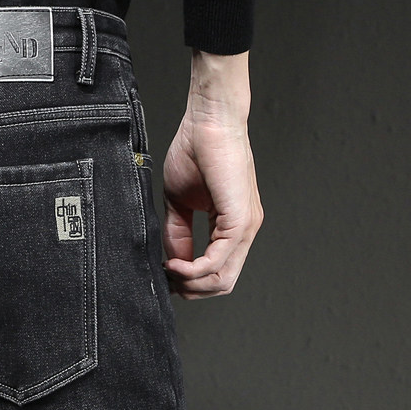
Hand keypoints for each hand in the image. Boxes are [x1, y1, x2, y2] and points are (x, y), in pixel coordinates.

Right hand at [162, 51, 262, 298]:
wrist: (208, 119)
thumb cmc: (196, 149)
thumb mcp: (179, 202)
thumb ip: (176, 233)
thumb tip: (172, 261)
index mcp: (232, 226)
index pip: (218, 272)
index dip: (189, 282)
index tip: (165, 274)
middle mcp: (244, 230)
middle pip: (222, 284)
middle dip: (191, 290)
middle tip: (166, 279)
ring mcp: (245, 227)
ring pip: (222, 279)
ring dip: (190, 283)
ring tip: (169, 270)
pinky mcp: (240, 221)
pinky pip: (217, 261)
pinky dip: (192, 269)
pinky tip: (174, 262)